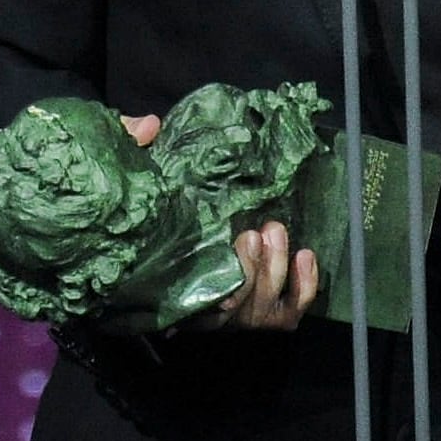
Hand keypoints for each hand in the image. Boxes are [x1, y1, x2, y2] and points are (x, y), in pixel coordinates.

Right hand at [120, 114, 319, 331]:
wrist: (189, 225)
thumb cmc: (159, 200)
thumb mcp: (143, 172)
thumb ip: (137, 149)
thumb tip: (148, 126)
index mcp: (165, 285)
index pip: (182, 303)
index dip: (207, 290)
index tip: (219, 257)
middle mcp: (200, 309)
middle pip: (229, 310)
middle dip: (249, 271)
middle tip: (256, 233)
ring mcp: (235, 313)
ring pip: (258, 311)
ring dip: (272, 270)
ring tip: (275, 231)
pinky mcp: (266, 311)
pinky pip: (288, 312)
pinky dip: (302, 287)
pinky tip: (304, 256)